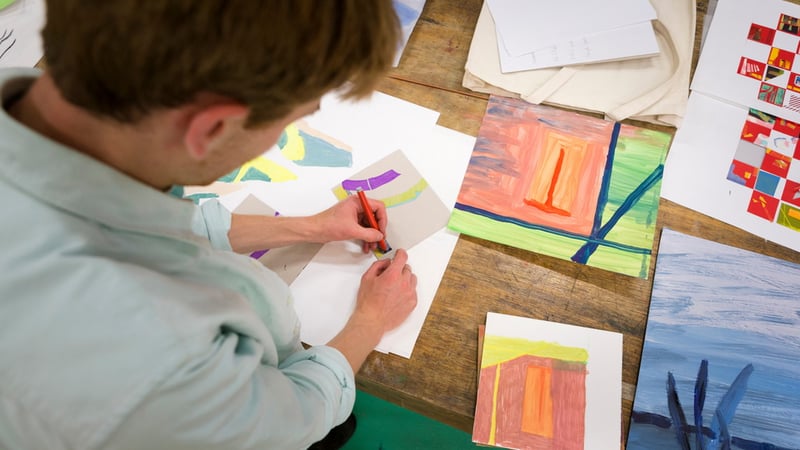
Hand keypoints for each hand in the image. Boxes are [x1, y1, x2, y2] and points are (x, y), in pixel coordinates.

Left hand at [313, 195, 387, 251]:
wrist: (315, 230)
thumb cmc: (327, 224)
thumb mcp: (352, 230)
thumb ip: (369, 234)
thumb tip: (379, 235)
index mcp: (357, 202)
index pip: (378, 207)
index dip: (382, 220)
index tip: (381, 230)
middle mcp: (356, 206)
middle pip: (374, 216)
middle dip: (377, 229)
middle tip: (379, 239)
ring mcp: (353, 213)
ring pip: (369, 224)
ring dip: (371, 235)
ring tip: (372, 245)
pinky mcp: (350, 221)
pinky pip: (362, 228)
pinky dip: (365, 236)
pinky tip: (366, 244)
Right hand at [326, 249, 417, 370]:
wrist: (372, 320)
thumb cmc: (368, 302)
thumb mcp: (367, 278)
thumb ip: (378, 266)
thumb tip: (386, 262)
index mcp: (393, 275)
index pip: (402, 257)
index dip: (400, 253)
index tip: (399, 254)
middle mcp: (404, 283)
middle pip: (407, 268)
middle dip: (399, 269)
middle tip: (391, 276)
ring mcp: (410, 293)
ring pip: (412, 279)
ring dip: (405, 279)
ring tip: (394, 287)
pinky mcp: (412, 302)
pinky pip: (413, 291)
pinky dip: (407, 290)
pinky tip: (397, 295)